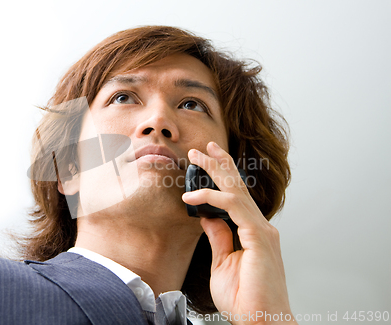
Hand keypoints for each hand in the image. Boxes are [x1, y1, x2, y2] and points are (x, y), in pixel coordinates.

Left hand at [182, 142, 296, 324]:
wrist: (260, 320)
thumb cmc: (245, 299)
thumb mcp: (222, 262)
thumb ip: (218, 237)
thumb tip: (207, 216)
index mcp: (252, 232)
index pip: (235, 196)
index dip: (221, 177)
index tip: (205, 162)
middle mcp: (259, 227)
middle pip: (237, 187)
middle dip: (219, 164)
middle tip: (202, 148)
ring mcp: (261, 230)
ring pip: (236, 190)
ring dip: (216, 170)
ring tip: (198, 156)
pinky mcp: (259, 237)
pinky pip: (233, 207)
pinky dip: (212, 197)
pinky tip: (192, 196)